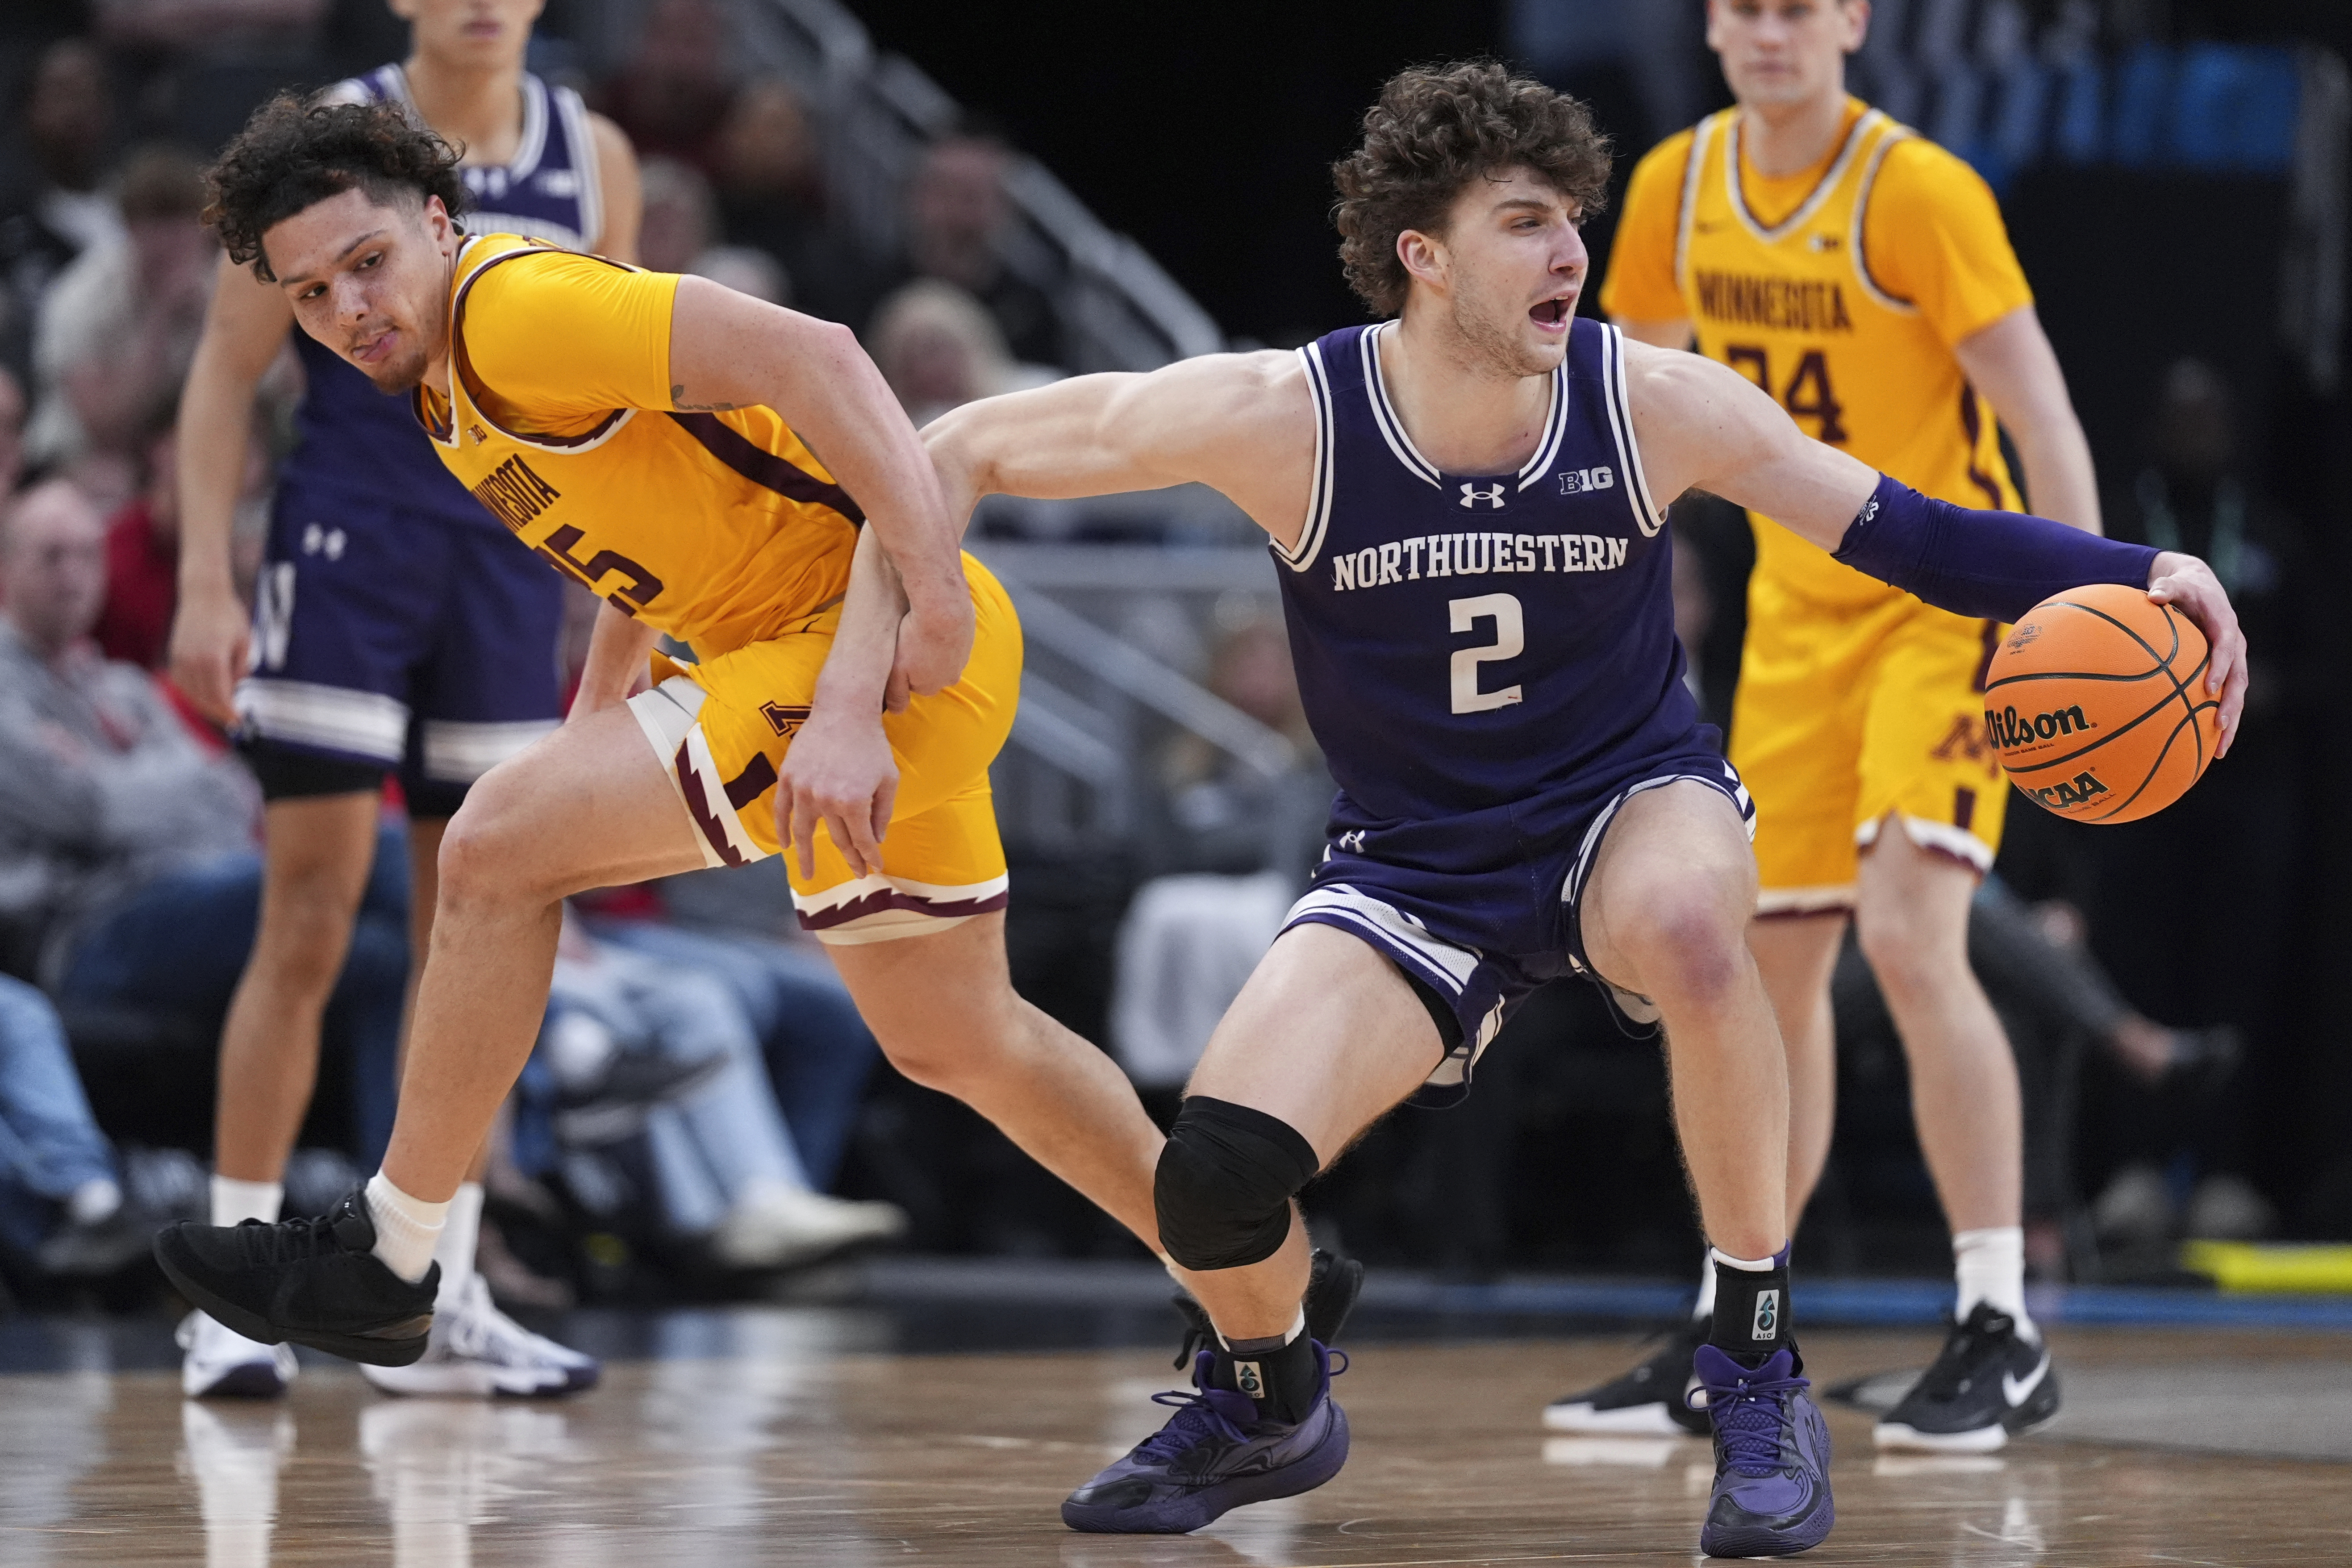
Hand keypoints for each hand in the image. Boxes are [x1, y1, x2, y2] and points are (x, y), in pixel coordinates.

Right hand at [167, 587, 249, 726]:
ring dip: (204, 704)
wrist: (203, 593)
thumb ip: (241, 668)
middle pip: (204, 699)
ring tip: (220, 710)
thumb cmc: (229, 615)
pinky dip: (191, 692)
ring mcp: (180, 658)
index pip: (220, 697)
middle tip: (232, 719)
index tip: (238, 721)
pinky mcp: (174, 654)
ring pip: (190, 693)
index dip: (229, 712)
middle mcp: (193, 661)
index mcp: (213, 659)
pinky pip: (180, 682)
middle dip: (219, 712)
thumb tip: (235, 687)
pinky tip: (203, 695)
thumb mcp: (245, 641)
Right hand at [773, 705, 897, 881]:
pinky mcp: (788, 777)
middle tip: (856, 873)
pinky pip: (781, 810)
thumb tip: (875, 840)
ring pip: (804, 832)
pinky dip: (782, 829)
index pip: (861, 840)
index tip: (874, 867)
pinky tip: (785, 846)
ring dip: (806, 857)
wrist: (844, 710)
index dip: (869, 856)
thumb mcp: (888, 779)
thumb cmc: (872, 744)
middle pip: (838, 838)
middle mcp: (826, 800)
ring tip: (808, 875)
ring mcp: (803, 790)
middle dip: (850, 858)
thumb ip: (882, 813)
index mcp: (853, 802)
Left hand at [886, 592, 974, 711]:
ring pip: (942, 656)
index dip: (904, 670)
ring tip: (922, 630)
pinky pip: (953, 640)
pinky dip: (944, 633)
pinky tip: (935, 623)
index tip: (898, 656)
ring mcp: (962, 658)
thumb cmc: (915, 638)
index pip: (914, 686)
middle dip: (920, 660)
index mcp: (931, 687)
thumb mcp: (896, 671)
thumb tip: (898, 712)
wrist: (944, 608)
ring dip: (933, 646)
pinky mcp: (969, 638)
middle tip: (909, 642)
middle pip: (930, 672)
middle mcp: (950, 677)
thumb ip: (896, 694)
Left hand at [2146, 552, 2246, 757]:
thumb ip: (2166, 589)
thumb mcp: (2176, 583)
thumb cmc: (2184, 587)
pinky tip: (2205, 746)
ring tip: (2218, 751)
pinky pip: (2224, 698)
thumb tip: (2153, 595)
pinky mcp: (2225, 671)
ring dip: (2229, 722)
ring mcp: (2232, 661)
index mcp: (2225, 626)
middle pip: (2239, 679)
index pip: (2225, 648)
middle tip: (2219, 727)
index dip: (2220, 667)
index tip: (2209, 687)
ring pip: (2236, 695)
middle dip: (2231, 705)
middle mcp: (2234, 646)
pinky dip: (2217, 720)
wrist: (2201, 587)